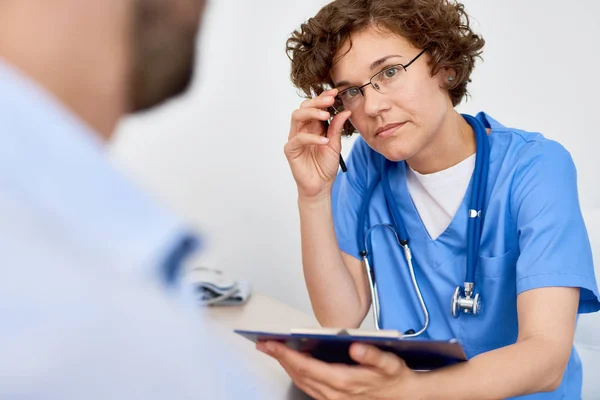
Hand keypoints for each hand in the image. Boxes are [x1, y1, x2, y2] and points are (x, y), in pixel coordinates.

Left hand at [257, 341, 417, 399]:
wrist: (405, 396)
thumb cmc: (395, 377)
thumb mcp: (390, 363)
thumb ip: (372, 355)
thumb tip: (355, 346)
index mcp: (344, 381)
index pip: (305, 366)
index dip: (285, 355)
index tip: (270, 343)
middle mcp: (334, 393)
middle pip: (298, 374)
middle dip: (279, 358)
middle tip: (263, 343)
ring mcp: (332, 399)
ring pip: (301, 381)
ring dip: (285, 366)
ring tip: (273, 350)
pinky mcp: (333, 399)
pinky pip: (308, 386)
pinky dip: (296, 373)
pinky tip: (292, 363)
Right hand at [284, 88, 351, 199]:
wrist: (321, 186)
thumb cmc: (326, 166)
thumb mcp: (335, 144)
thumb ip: (337, 128)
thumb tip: (346, 111)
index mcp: (313, 126)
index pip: (315, 106)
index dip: (323, 97)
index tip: (335, 92)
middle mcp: (302, 129)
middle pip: (303, 107)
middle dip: (317, 101)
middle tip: (330, 100)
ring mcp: (295, 138)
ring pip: (297, 117)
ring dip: (312, 113)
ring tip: (326, 116)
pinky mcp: (291, 150)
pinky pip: (298, 138)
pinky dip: (311, 137)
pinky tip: (324, 140)